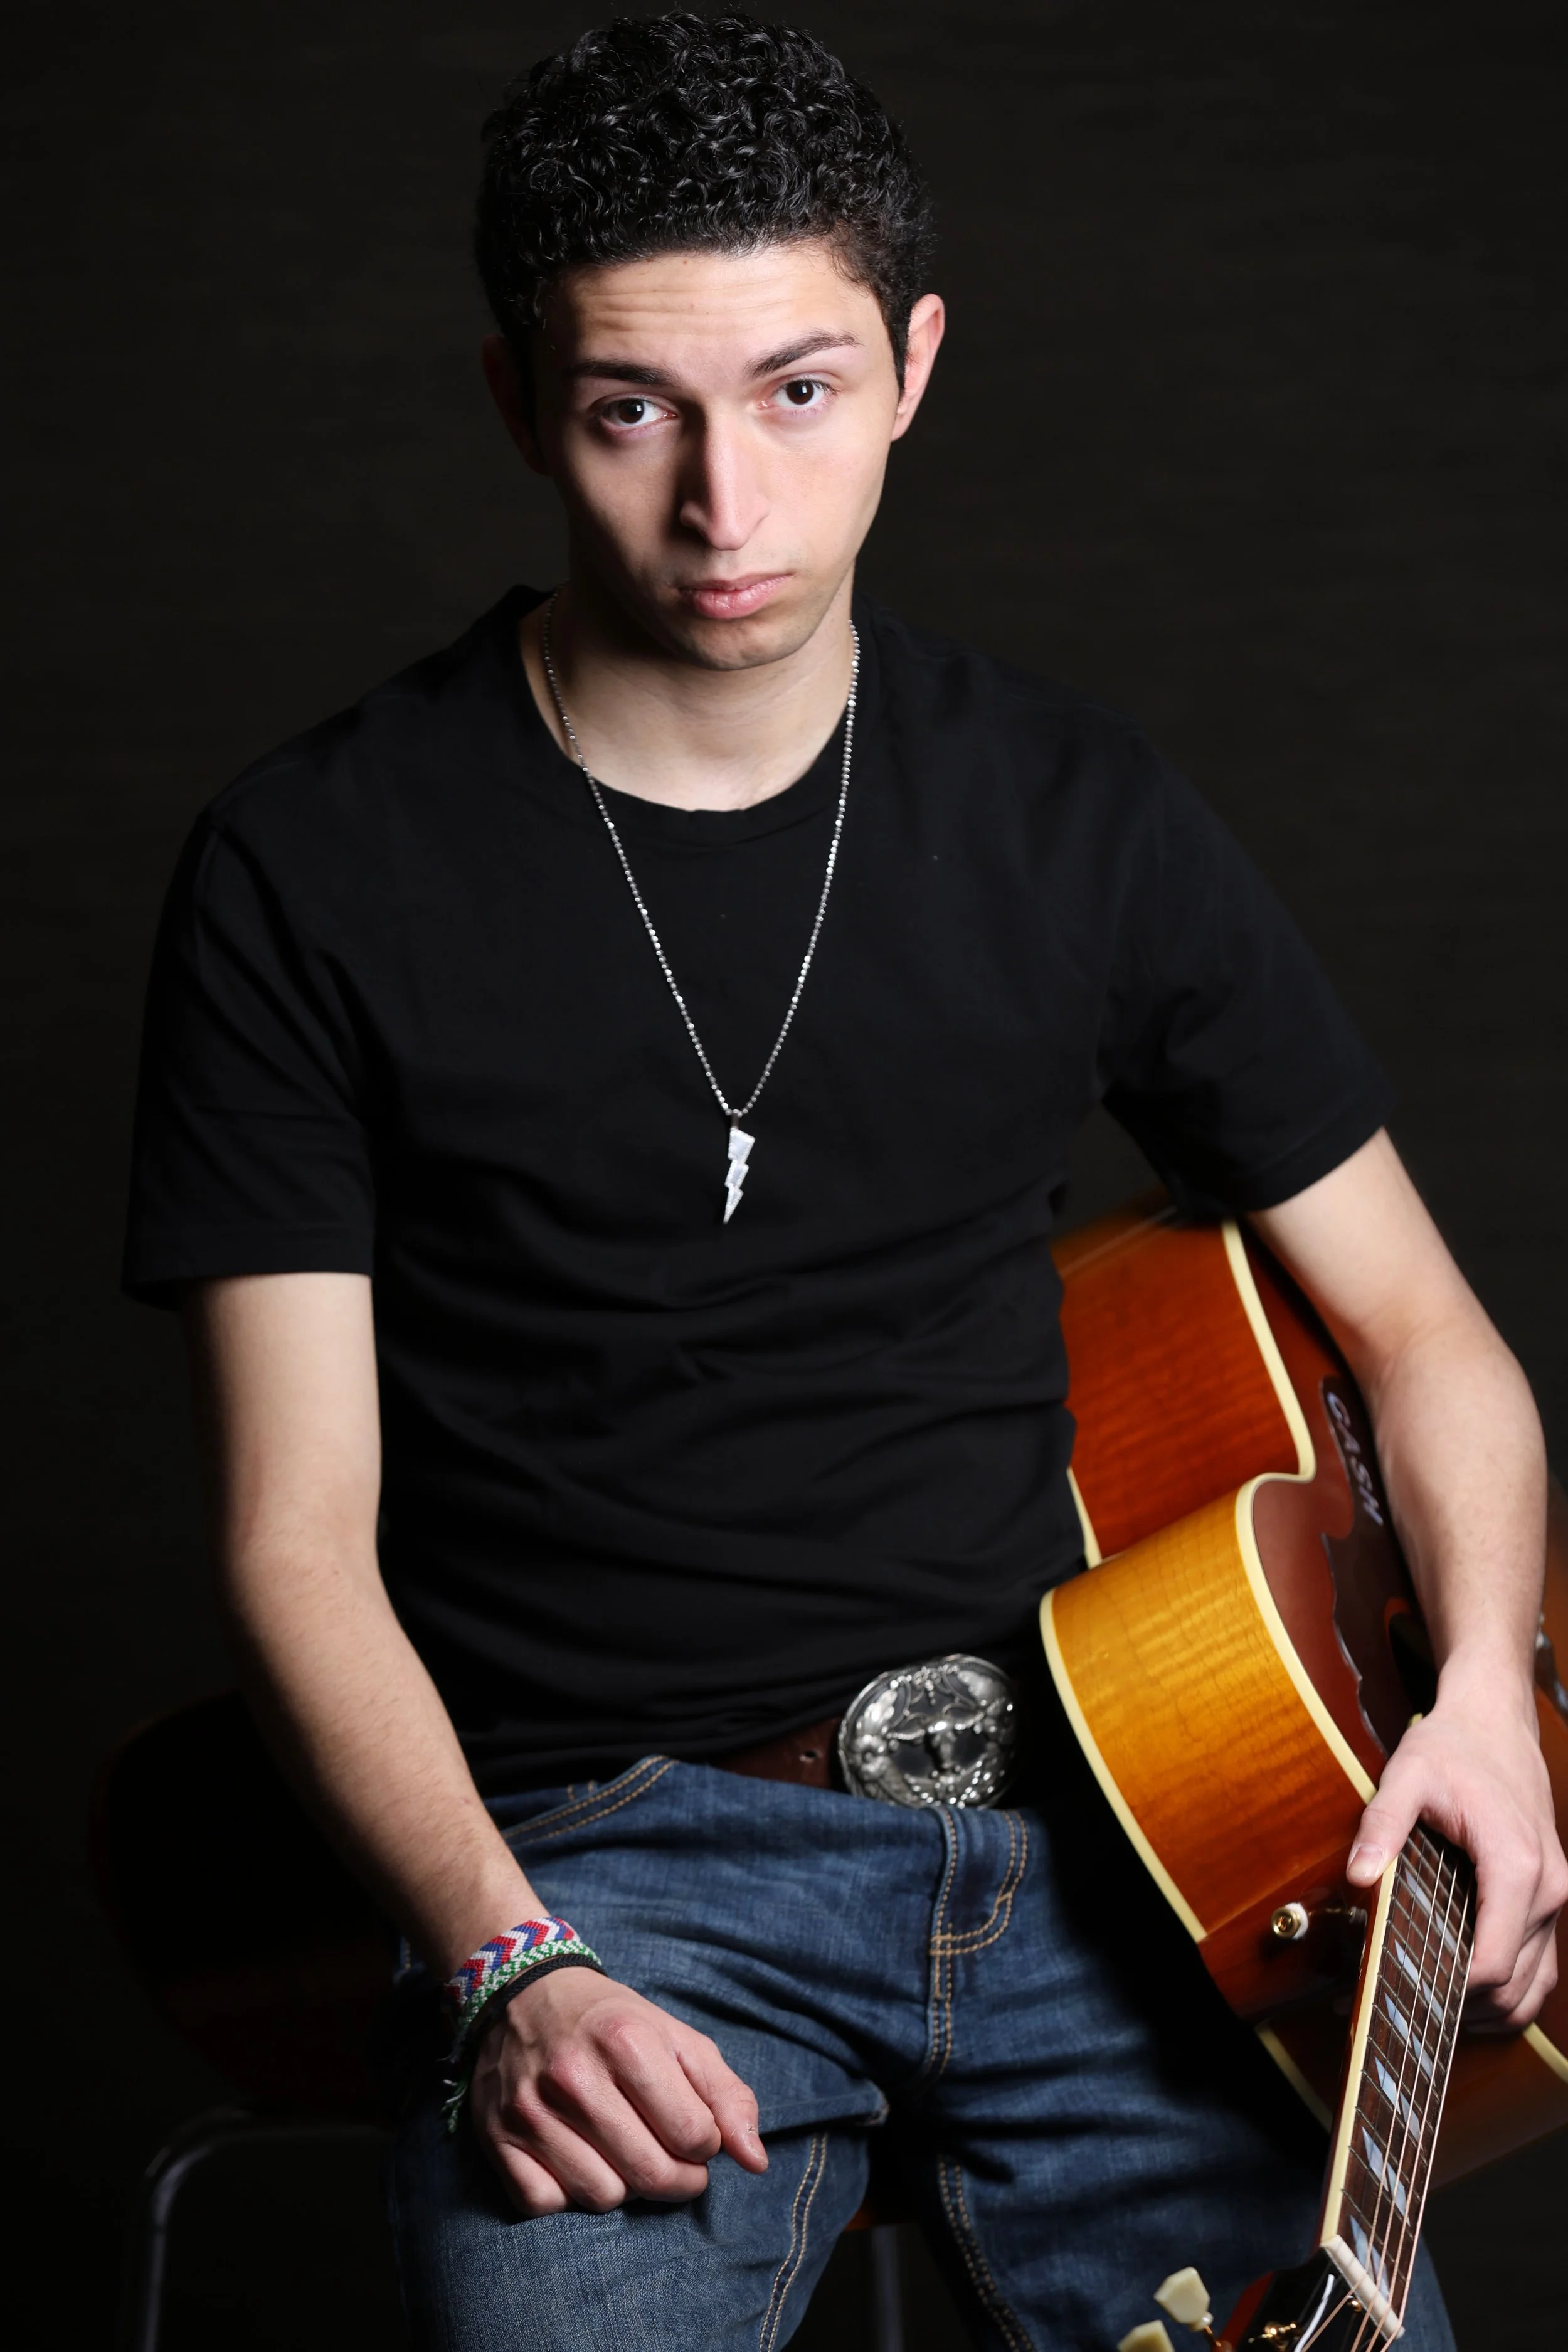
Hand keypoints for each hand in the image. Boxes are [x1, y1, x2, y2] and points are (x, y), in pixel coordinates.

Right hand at [468, 1965, 767, 2214]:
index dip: (705, 2144)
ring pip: (602, 2197)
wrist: (524, 1993)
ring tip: (618, 2150)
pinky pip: (545, 2204)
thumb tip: (756, 2162)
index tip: (693, 2131)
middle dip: (676, 2179)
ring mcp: (530, 2109)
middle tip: (671, 2159)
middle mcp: (574, 2075)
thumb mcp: (677, 2038)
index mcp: (628, 2041)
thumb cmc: (613, 2022)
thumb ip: (727, 2096)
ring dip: (621, 2185)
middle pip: (651, 2175)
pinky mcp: (496, 2137)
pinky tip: (574, 2157)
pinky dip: (565, 2193)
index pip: (694, 2137)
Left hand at [1345, 1677, 1567, 2029]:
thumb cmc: (1453, 1747)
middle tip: (1400, 2007)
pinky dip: (1507, 1991)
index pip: (1491, 1964)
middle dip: (1459, 2009)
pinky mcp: (1548, 1898)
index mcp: (1516, 1866)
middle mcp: (1548, 1890)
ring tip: (1427, 2009)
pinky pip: (1538, 1967)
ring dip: (1488, 2012)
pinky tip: (1462, 1990)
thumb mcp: (1407, 1776)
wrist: (1495, 1720)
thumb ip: (1381, 1825)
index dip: (1446, 1992)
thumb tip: (1358, 1876)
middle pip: (1512, 1988)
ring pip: (1533, 1989)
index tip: (1397, 1991)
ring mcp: (1555, 1898)